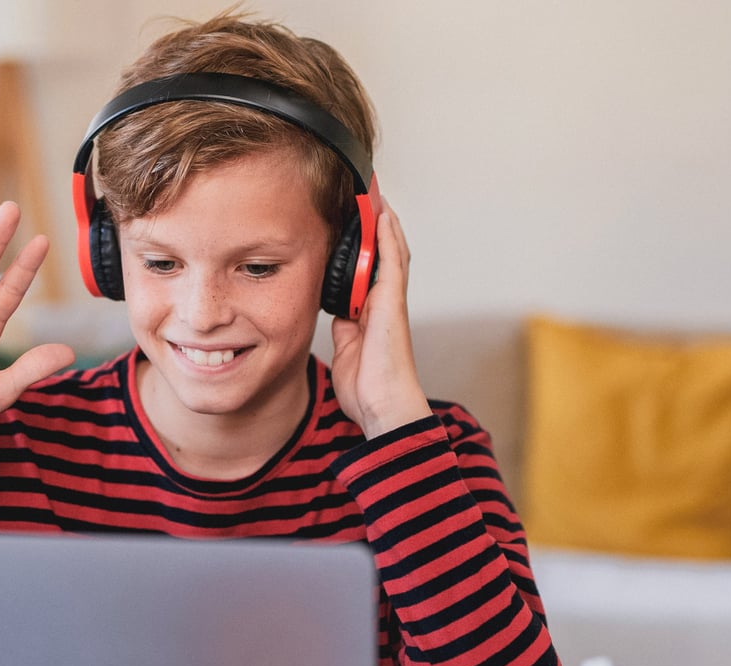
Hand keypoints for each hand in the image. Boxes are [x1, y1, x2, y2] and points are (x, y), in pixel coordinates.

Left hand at [330, 200, 431, 438]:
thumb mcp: (346, 351)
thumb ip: (343, 329)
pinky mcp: (392, 302)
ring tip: (372, 193)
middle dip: (372, 226)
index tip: (350, 220)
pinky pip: (392, 261)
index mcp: (369, 313)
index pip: (364, 269)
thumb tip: (337, 314)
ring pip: (389, 251)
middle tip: (363, 194)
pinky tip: (382, 214)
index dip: (360, 244)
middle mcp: (382, 302)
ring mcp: (390, 300)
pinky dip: (388, 236)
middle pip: (380, 254)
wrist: (383, 407)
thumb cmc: (368, 387)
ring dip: (382, 222)